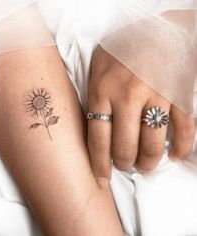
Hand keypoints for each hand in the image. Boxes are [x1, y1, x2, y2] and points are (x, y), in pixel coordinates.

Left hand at [88, 46, 194, 177]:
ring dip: (148, 161)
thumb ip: (93, 98)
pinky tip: (174, 155)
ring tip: (145, 166)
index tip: (101, 178)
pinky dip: (181, 147)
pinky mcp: (178, 93)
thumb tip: (90, 129)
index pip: (97, 138)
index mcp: (102, 90)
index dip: (99, 164)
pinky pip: (183, 128)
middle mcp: (127, 95)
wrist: (154, 28)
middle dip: (124, 164)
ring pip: (152, 143)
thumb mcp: (96, 69)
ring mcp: (155, 95)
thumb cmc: (120, 51)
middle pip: (124, 146)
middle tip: (124, 166)